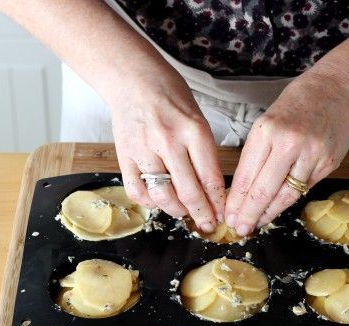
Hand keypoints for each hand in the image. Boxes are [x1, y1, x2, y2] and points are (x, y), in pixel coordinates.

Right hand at [111, 64, 224, 231]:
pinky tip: (158, 201)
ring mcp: (144, 149)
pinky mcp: (124, 154)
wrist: (133, 79)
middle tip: (208, 223)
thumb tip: (212, 188)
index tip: (223, 214)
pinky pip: (136, 190)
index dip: (219, 202)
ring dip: (176, 210)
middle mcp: (169, 141)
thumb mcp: (197, 118)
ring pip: (162, 196)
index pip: (210, 178)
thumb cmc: (170, 95)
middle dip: (202, 214)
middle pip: (189, 192)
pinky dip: (148, 202)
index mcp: (193, 130)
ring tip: (184, 211)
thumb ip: (204, 152)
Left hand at [224, 71, 348, 234]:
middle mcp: (289, 143)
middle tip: (239, 229)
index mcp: (267, 130)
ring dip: (269, 213)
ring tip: (257, 224)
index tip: (228, 215)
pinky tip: (278, 208)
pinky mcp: (329, 163)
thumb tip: (243, 190)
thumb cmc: (298, 103)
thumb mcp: (268, 121)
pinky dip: (289, 201)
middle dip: (249, 213)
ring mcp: (312, 154)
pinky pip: (304, 188)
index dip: (236, 200)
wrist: (339, 88)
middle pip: (264, 190)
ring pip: (286, 195)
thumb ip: (257, 153)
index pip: (247, 174)